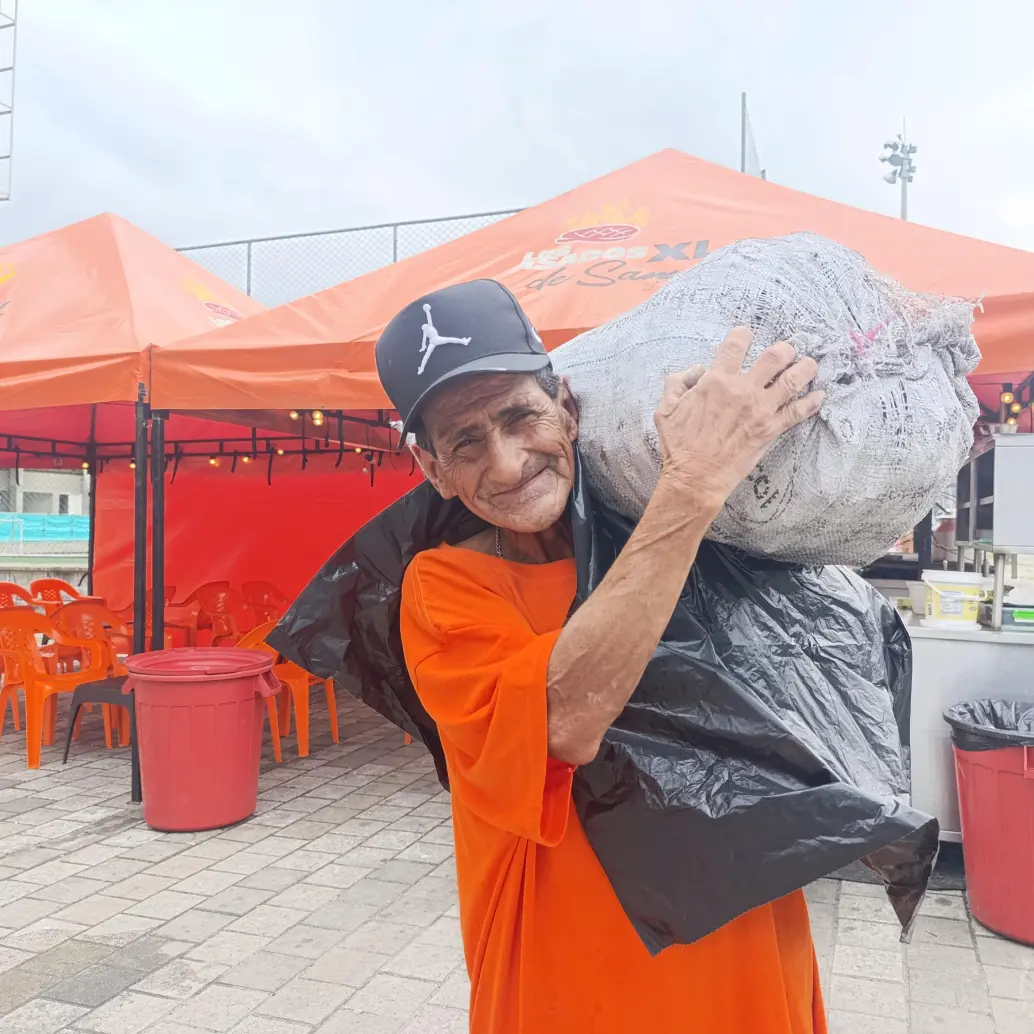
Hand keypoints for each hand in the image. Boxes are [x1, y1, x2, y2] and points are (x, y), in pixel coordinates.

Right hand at [653, 327, 823, 513]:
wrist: (695, 478)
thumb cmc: (679, 445)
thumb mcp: (664, 408)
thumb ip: (677, 382)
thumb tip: (697, 370)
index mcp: (715, 381)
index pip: (736, 345)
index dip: (743, 334)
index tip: (746, 334)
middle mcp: (742, 391)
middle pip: (775, 356)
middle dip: (785, 349)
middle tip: (786, 351)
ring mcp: (760, 410)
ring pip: (793, 380)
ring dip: (806, 368)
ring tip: (809, 364)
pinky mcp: (771, 430)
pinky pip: (798, 412)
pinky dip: (812, 402)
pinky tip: (818, 395)